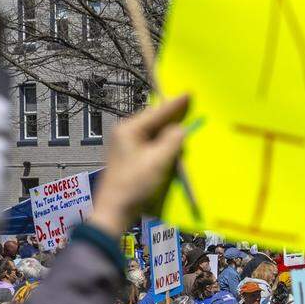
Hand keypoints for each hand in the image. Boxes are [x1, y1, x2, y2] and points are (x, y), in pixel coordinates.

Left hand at [91, 95, 189, 237]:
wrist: (115, 210)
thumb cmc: (134, 184)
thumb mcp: (157, 162)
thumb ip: (171, 142)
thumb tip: (180, 129)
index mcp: (128, 130)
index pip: (156, 113)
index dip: (174, 104)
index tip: (188, 93)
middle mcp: (125, 134)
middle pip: (153, 121)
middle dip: (171, 115)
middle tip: (188, 106)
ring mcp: (126, 146)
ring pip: (153, 133)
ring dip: (169, 130)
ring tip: (185, 122)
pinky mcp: (131, 158)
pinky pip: (151, 144)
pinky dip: (164, 143)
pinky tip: (174, 143)